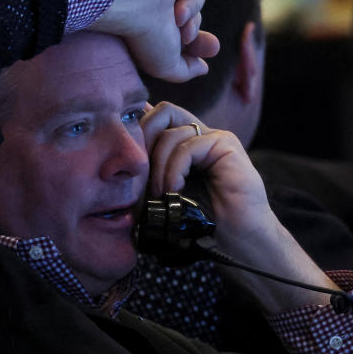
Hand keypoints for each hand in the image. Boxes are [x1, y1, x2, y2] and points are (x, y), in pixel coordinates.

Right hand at [89, 0, 219, 81]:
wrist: (129, 0)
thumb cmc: (143, 34)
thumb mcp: (166, 65)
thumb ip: (185, 71)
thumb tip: (204, 68)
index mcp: (150, 18)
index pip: (184, 28)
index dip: (198, 39)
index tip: (211, 48)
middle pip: (195, 12)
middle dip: (195, 24)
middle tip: (183, 33)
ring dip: (193, 7)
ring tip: (175, 13)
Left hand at [140, 102, 338, 310]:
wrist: (237, 241)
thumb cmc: (199, 224)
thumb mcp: (160, 198)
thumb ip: (144, 177)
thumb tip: (115, 162)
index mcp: (183, 143)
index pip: (154, 118)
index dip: (136, 132)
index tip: (128, 164)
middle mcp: (199, 135)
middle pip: (161, 112)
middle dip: (142, 140)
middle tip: (139, 175)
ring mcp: (213, 138)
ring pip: (171, 132)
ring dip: (157, 166)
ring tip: (160, 193)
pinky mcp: (225, 145)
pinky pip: (188, 145)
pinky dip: (174, 169)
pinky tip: (175, 190)